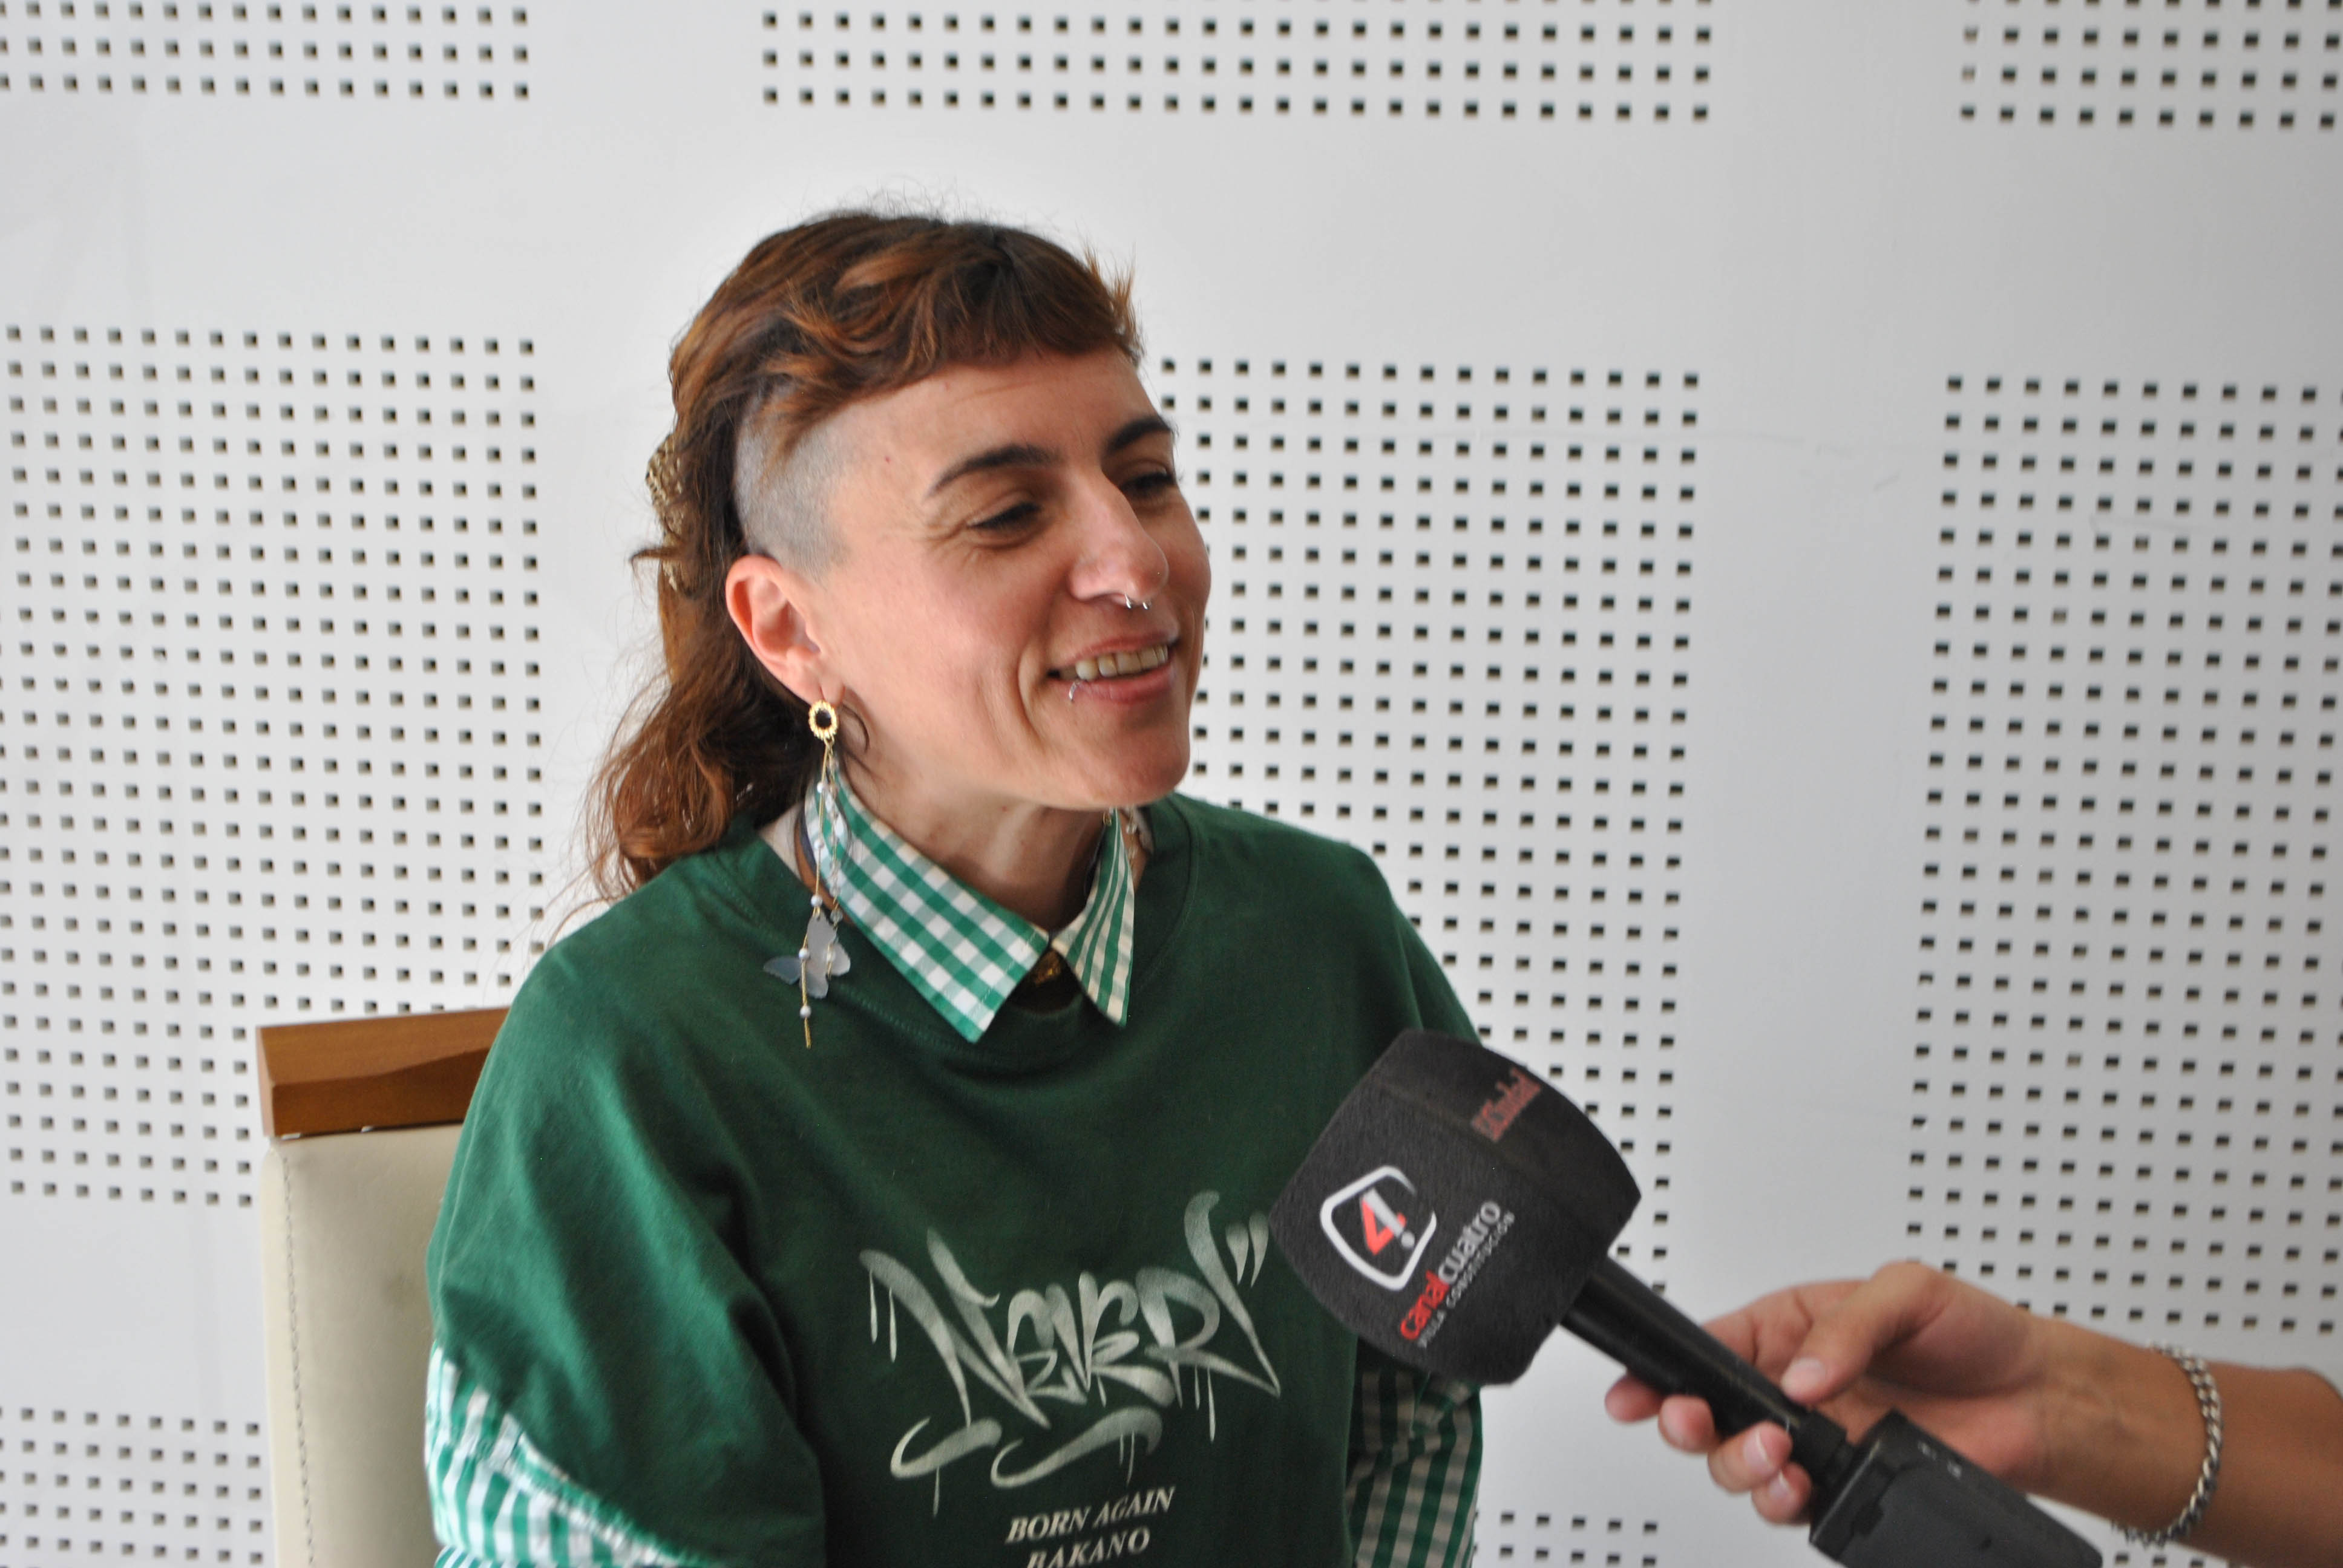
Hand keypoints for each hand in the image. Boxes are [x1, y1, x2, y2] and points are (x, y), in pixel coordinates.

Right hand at [1601, 1261, 2060, 1525]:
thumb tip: (1798, 1374)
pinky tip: (1803, 1489)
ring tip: (1775, 1457)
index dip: (1661, 1371)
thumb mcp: (1908, 1294)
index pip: (1708, 1347)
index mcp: (1789, 1330)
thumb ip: (1847, 1328)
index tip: (1636, 1391)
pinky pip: (1793, 1506)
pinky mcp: (1845, 1487)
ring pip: (1739, 1468)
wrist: (2037, 1401)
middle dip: (1688, 1425)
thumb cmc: (1974, 1333)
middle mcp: (1792, 1388)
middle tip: (1699, 1424)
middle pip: (1707, 1417)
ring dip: (1740, 1468)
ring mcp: (1816, 1442)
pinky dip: (1786, 1504)